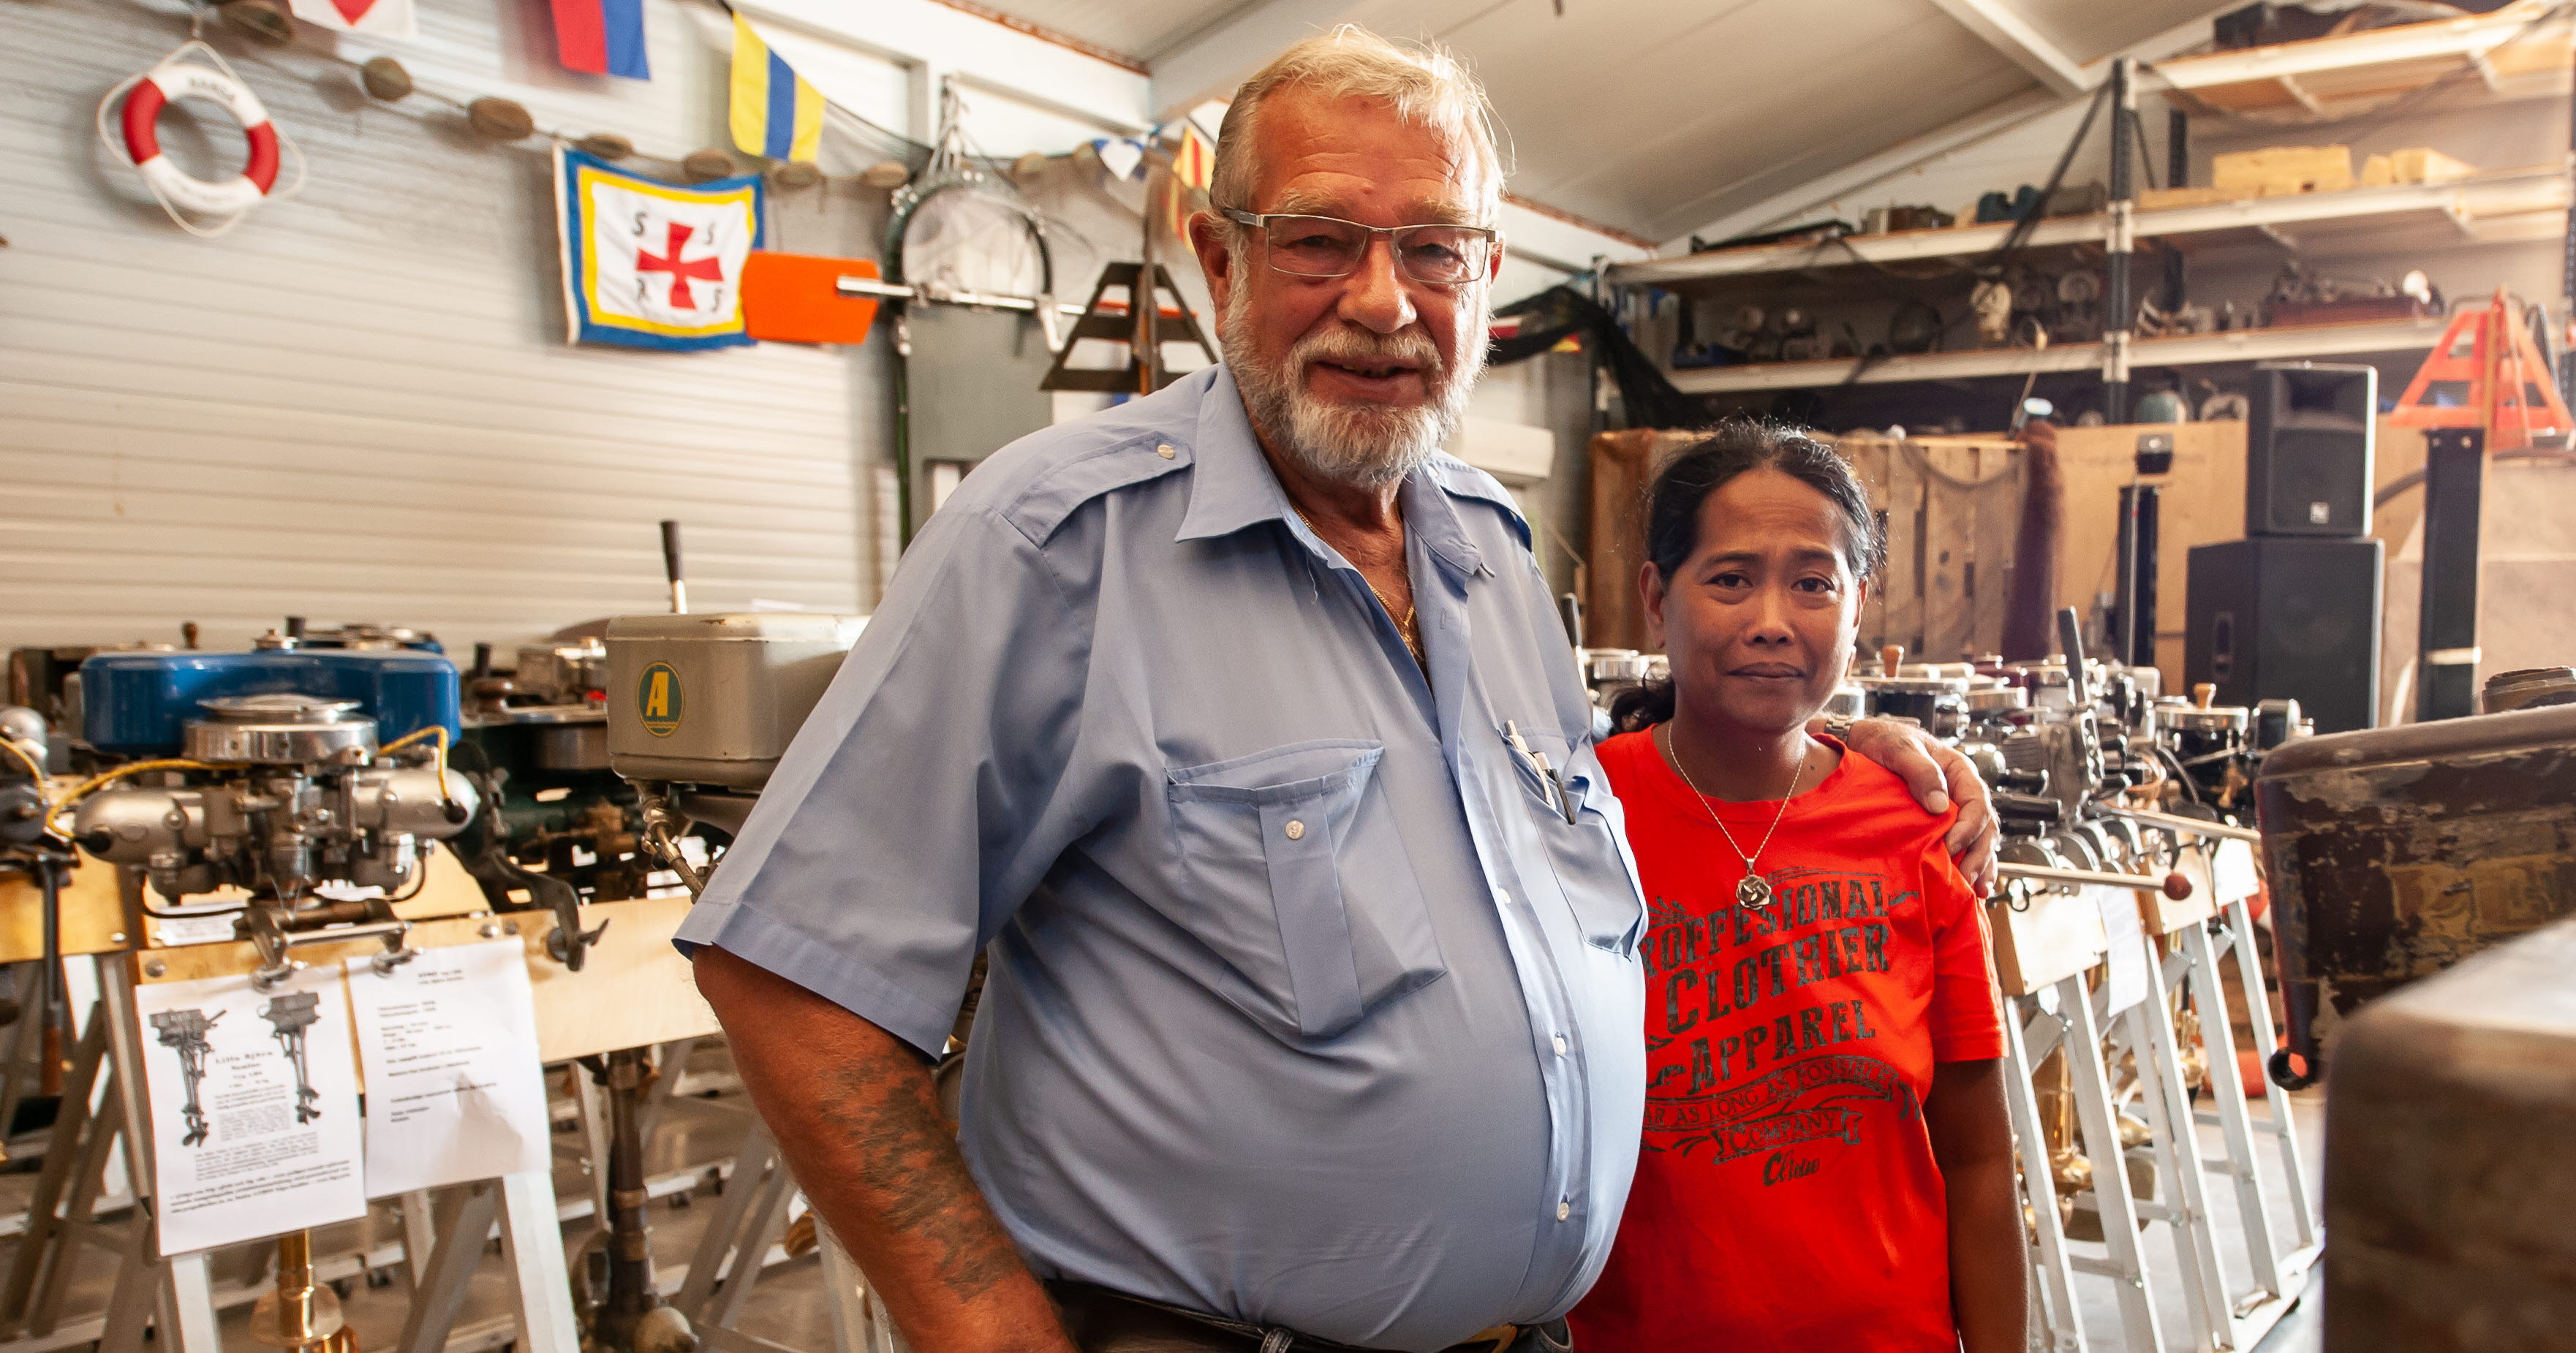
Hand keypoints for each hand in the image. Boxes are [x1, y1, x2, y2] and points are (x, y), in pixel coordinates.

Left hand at [1821, 717, 1998, 893]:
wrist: (1863, 743)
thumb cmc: (1883, 740)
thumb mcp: (1900, 749)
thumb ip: (1920, 771)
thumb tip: (1939, 805)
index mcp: (1959, 771)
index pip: (1977, 802)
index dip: (1968, 827)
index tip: (1951, 846)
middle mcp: (1962, 792)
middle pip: (1984, 826)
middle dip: (1979, 854)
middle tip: (1967, 879)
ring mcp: (1954, 810)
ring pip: (1978, 840)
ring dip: (1980, 865)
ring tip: (1976, 891)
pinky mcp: (1941, 824)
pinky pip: (1963, 846)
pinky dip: (1968, 865)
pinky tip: (1968, 887)